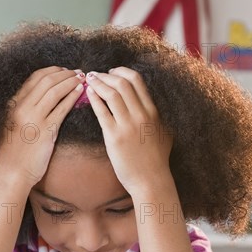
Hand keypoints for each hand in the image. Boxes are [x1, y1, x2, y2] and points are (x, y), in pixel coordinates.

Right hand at [0, 66, 83, 186]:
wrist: (12, 172)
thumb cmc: (12, 151)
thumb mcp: (11, 124)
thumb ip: (22, 109)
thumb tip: (38, 98)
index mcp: (12, 104)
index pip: (34, 78)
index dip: (52, 71)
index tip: (63, 70)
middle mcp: (22, 107)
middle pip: (46, 81)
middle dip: (64, 73)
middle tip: (77, 72)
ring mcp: (34, 118)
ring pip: (55, 91)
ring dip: (71, 82)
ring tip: (81, 79)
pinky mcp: (46, 130)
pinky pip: (62, 109)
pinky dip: (72, 97)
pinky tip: (80, 92)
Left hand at [86, 67, 172, 191]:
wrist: (151, 180)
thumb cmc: (156, 160)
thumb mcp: (163, 132)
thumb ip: (155, 117)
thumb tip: (149, 105)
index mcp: (153, 111)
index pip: (137, 81)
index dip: (121, 71)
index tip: (111, 72)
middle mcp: (141, 115)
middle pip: (123, 83)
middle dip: (107, 75)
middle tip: (96, 74)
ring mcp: (128, 125)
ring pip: (112, 93)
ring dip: (98, 83)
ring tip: (89, 80)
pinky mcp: (115, 137)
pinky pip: (102, 112)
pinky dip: (94, 99)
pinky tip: (88, 94)